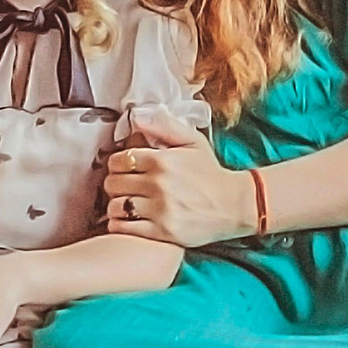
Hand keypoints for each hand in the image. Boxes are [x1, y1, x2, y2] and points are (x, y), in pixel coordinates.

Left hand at [103, 111, 247, 247]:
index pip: (118, 160)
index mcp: (162, 160)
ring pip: (115, 206)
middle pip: (112, 183)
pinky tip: (128, 219)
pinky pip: (123, 228)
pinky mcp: (162, 232)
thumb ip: (163, 126)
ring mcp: (159, 210)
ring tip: (125, 204)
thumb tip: (137, 116)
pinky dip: (119, 224)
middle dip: (114, 184)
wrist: (234, 206)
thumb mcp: (193, 141)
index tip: (124, 169)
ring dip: (116, 205)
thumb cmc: (210, 173)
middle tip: (123, 187)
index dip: (117, 164)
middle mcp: (159, 184)